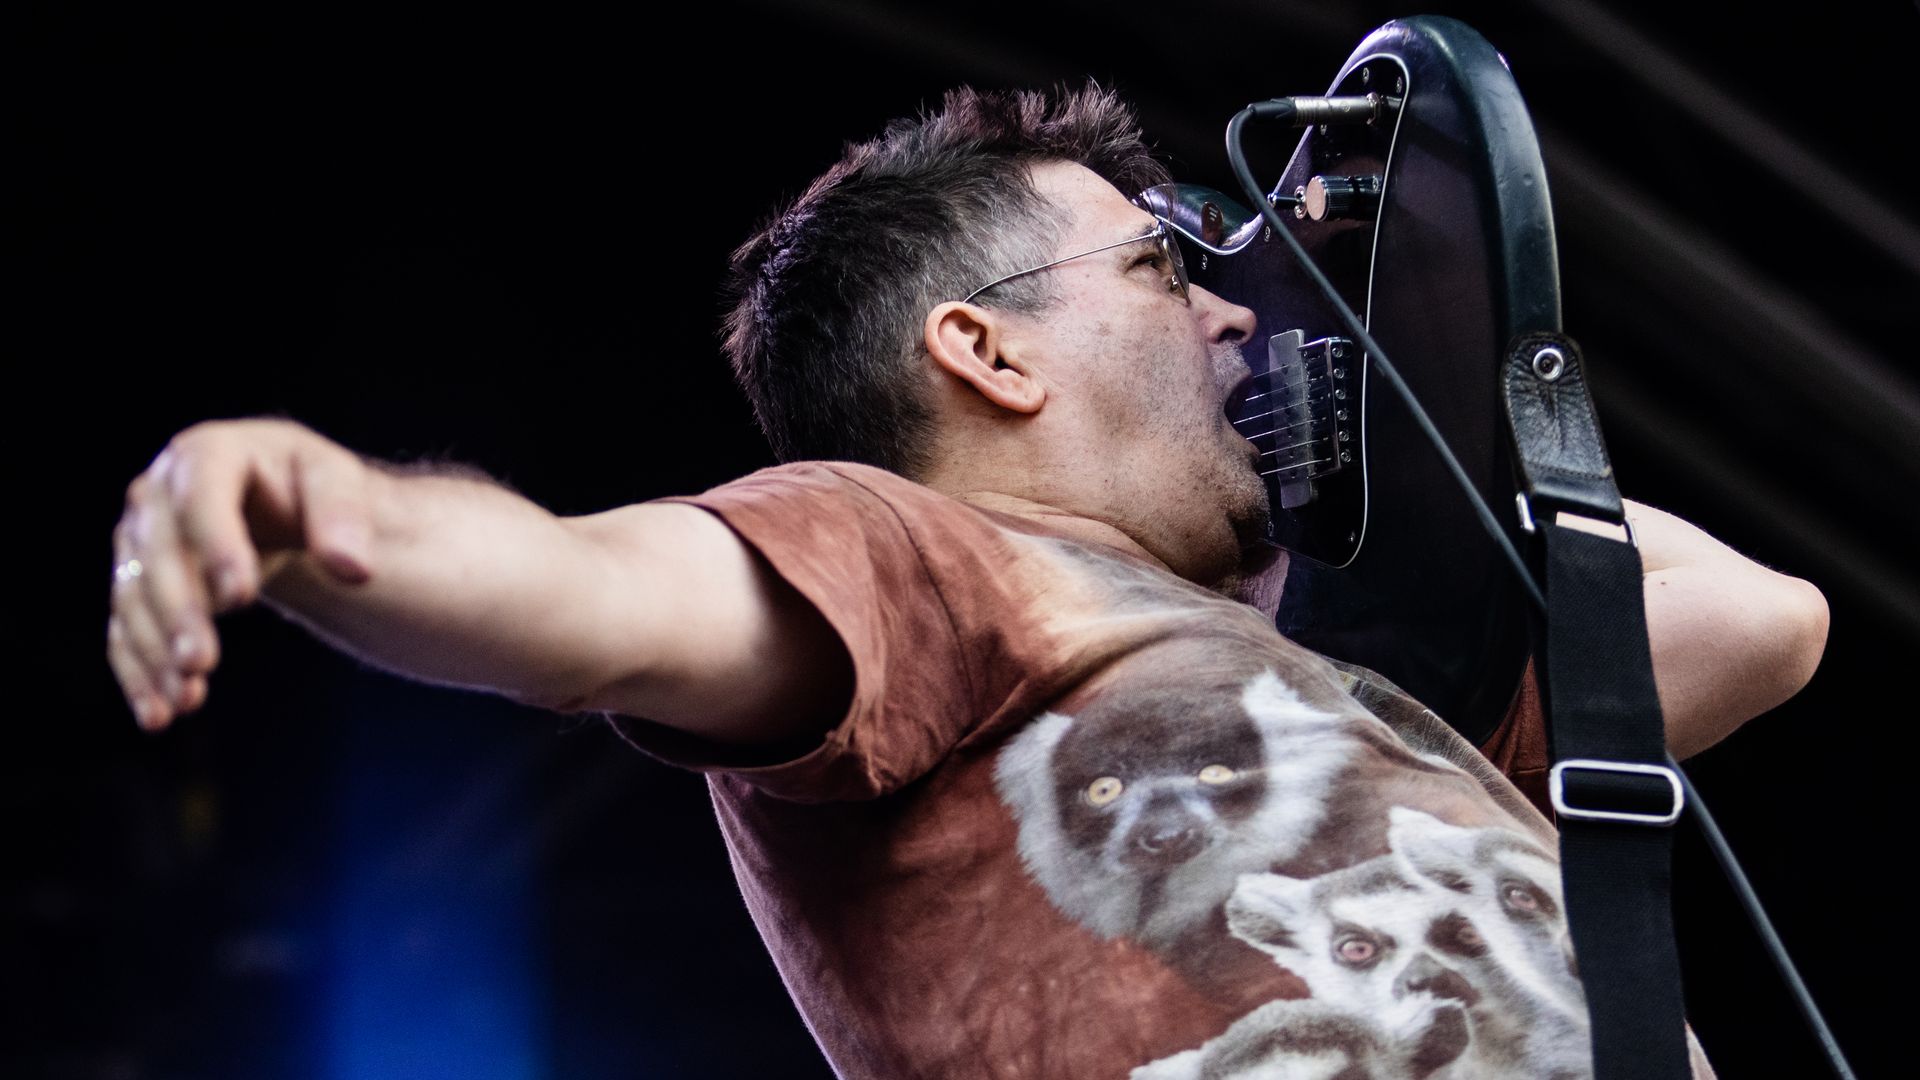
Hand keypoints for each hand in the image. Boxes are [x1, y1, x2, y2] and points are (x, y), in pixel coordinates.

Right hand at [108, 418, 376, 731]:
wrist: (280, 501)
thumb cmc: (310, 487)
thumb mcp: (336, 482)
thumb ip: (346, 516)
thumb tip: (353, 569)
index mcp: (208, 453)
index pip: (201, 495)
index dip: (216, 544)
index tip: (241, 597)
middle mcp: (158, 492)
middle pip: (159, 554)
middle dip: (178, 611)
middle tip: (201, 662)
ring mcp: (139, 539)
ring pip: (133, 597)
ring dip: (154, 650)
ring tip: (186, 699)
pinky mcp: (134, 582)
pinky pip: (125, 629)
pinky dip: (139, 672)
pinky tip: (159, 713)